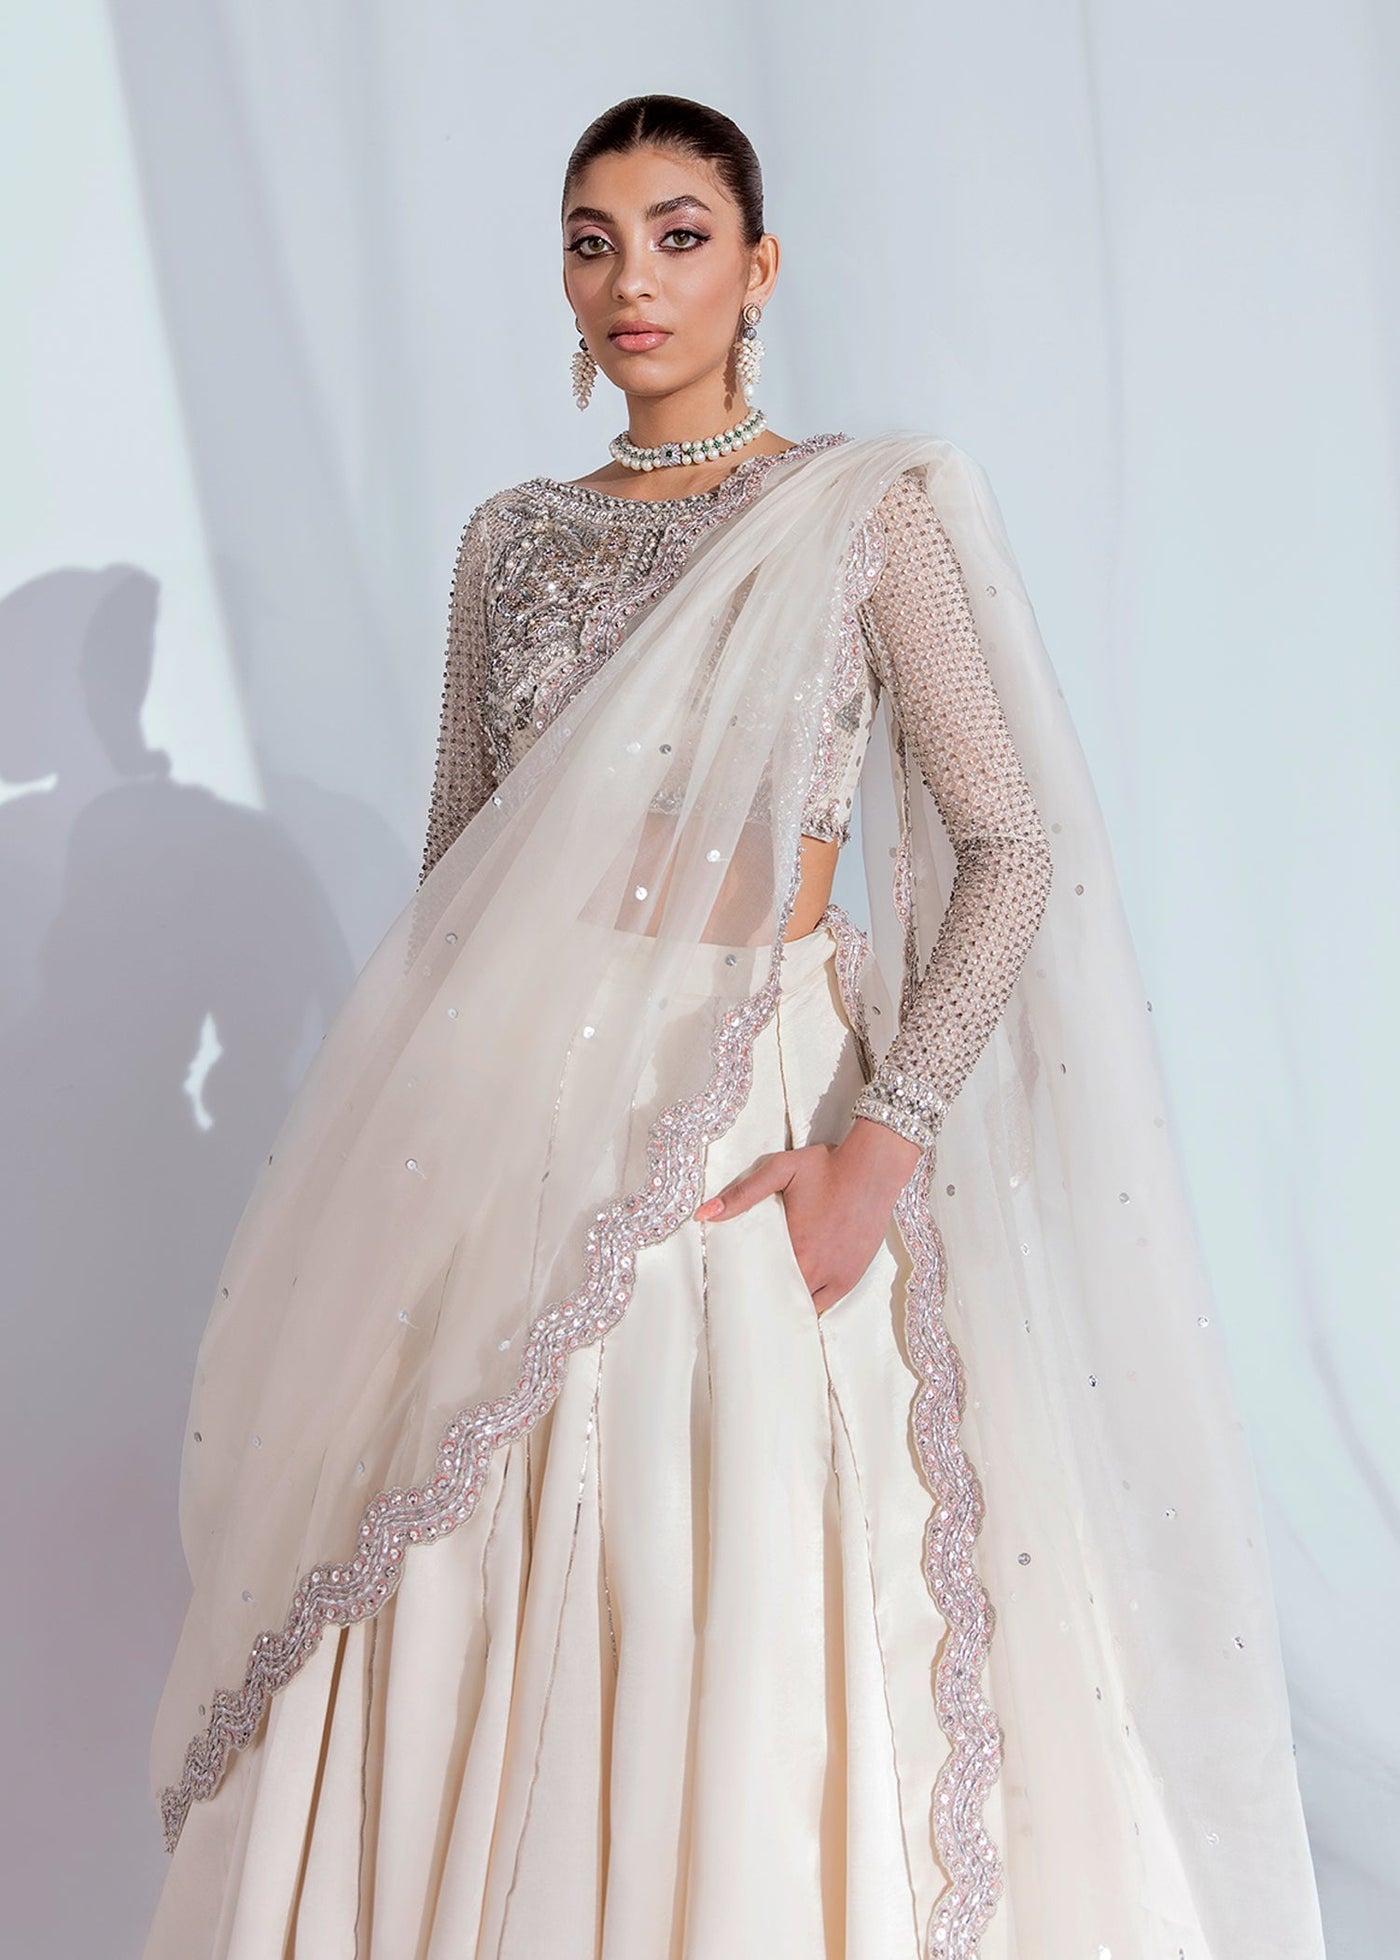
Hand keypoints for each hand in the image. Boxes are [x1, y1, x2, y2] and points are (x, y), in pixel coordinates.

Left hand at [694, 1117, 923, 1314]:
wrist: (873, 1167)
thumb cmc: (826, 1166)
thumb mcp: (779, 1170)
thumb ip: (742, 1194)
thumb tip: (703, 1214)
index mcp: (793, 1246)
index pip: (760, 1281)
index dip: (745, 1287)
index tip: (730, 1292)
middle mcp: (815, 1267)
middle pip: (779, 1298)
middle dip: (763, 1299)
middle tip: (745, 1303)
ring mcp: (835, 1275)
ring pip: (803, 1306)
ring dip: (786, 1304)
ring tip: (768, 1305)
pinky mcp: (851, 1276)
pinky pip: (826, 1304)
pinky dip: (810, 1306)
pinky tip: (797, 1304)